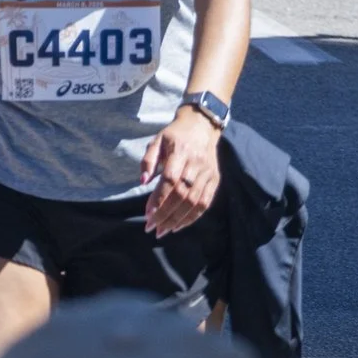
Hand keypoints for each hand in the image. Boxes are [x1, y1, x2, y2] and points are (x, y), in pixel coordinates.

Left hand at [140, 107, 223, 235]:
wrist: (201, 126)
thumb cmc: (174, 135)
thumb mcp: (156, 140)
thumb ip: (148, 160)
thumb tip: (142, 182)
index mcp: (180, 153)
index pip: (170, 180)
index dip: (159, 199)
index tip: (147, 214)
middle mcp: (196, 165)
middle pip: (182, 195)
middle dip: (166, 214)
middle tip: (152, 228)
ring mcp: (208, 174)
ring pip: (194, 202)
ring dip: (178, 219)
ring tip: (163, 231)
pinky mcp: (215, 181)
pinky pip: (205, 203)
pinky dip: (192, 217)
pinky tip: (179, 226)